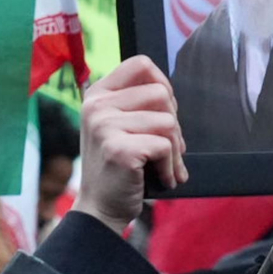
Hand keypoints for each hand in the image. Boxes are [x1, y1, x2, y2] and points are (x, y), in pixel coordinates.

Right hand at [71, 56, 186, 235]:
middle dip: (174, 124)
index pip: (141, 64)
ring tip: (167, 167)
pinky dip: (171, 168)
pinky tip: (162, 179)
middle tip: (168, 149)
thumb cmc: (116, 168)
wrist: (100, 209)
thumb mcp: (117, 126)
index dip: (162, 84)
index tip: (164, 111)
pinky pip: (165, 147)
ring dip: (176, 151)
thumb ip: (135, 104)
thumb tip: (169, 92)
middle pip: (161, 94)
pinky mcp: (119, 149)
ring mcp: (105, 126)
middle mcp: (97, 106)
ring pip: (168, 122)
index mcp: (97, 94)